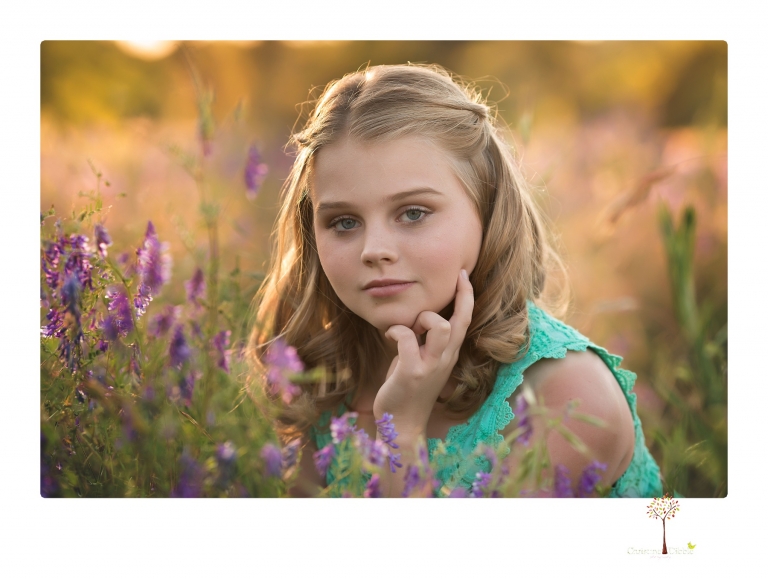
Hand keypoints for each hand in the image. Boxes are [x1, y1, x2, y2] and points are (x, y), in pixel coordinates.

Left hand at [372, 269, 473, 439]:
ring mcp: (430, 366)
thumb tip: (413, 322)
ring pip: (440, 326)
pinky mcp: (412, 372)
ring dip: (423, 319)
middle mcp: (445, 359)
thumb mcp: (420, 361)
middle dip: (452, 300)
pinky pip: (407, 338)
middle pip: (459, 320)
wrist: (402, 425)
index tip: (462, 274)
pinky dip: (396, 331)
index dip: (466, 295)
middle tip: (432, 298)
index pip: (465, 320)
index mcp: (449, 354)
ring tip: (410, 329)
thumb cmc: (407, 390)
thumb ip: (422, 342)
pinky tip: (389, 336)